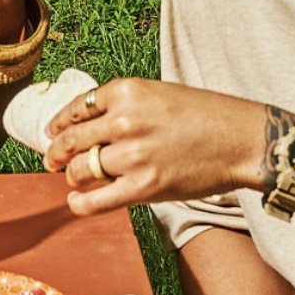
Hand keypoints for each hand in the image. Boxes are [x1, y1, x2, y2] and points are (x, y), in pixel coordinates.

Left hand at [42, 77, 265, 214]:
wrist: (242, 139)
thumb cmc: (208, 115)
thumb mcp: (160, 94)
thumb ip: (126, 107)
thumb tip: (93, 127)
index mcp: (126, 91)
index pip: (77, 108)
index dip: (59, 123)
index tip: (52, 132)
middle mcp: (124, 121)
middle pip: (72, 140)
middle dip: (56, 152)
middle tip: (52, 160)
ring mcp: (132, 155)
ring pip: (80, 169)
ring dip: (72, 176)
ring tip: (73, 179)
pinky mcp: (143, 187)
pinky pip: (95, 199)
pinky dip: (79, 202)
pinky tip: (75, 201)